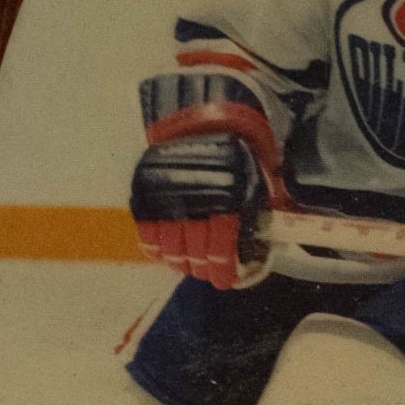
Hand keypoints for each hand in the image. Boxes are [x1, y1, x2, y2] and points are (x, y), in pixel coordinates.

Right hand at [130, 134, 268, 290]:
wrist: (204, 124)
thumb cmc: (236, 160)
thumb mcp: (256, 185)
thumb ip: (256, 219)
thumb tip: (257, 256)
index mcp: (230, 196)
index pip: (221, 248)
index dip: (223, 270)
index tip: (224, 280)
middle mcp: (198, 197)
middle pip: (195, 251)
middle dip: (202, 268)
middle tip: (205, 273)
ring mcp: (169, 195)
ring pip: (171, 246)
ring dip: (180, 261)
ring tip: (187, 265)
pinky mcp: (147, 192)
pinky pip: (148, 231)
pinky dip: (155, 247)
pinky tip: (165, 253)